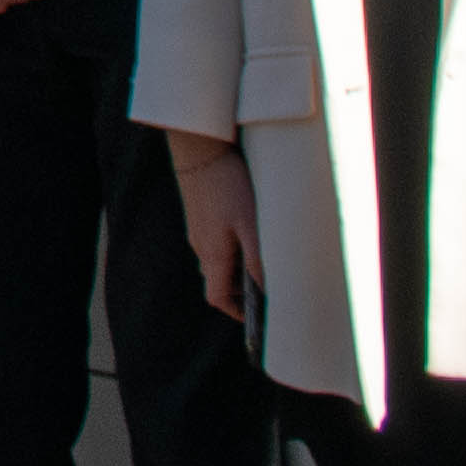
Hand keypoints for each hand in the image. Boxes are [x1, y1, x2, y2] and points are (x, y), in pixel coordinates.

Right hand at [166, 130, 260, 319]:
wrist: (199, 148)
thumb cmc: (227, 186)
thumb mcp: (249, 224)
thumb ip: (257, 259)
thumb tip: (266, 290)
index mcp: (213, 255)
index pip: (218, 298)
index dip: (237, 312)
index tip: (257, 316)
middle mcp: (201, 247)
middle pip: (218, 282)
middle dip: (241, 291)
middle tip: (267, 287)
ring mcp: (198, 230)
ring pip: (216, 261)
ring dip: (237, 268)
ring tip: (263, 260)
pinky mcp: (199, 215)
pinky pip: (214, 243)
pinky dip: (231, 249)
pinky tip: (247, 232)